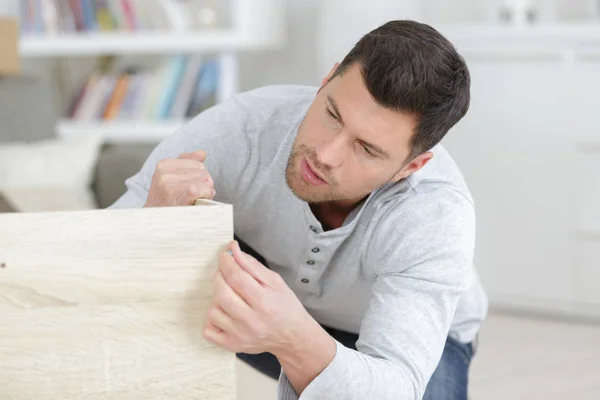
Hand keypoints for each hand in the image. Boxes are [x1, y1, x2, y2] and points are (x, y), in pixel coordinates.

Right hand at [145, 150, 214, 206]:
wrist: (154, 220)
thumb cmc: (166, 199)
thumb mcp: (171, 176)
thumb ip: (187, 162)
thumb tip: (202, 153)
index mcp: (164, 165)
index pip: (198, 163)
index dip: (199, 175)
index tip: (190, 185)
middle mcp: (165, 174)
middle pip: (203, 172)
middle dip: (203, 183)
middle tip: (194, 195)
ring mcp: (170, 186)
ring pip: (204, 181)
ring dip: (205, 191)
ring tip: (195, 199)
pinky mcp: (178, 198)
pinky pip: (201, 190)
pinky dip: (206, 195)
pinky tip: (199, 201)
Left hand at [203, 241, 318, 356]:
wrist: (293, 337)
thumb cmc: (286, 307)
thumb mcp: (275, 281)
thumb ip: (252, 265)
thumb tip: (233, 251)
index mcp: (265, 302)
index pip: (236, 277)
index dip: (227, 261)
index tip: (225, 254)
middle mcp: (251, 321)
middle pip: (221, 292)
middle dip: (219, 275)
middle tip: (226, 271)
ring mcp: (240, 335)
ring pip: (213, 310)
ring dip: (217, 297)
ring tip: (231, 295)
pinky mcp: (232, 345)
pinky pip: (208, 330)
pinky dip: (212, 319)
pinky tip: (224, 312)